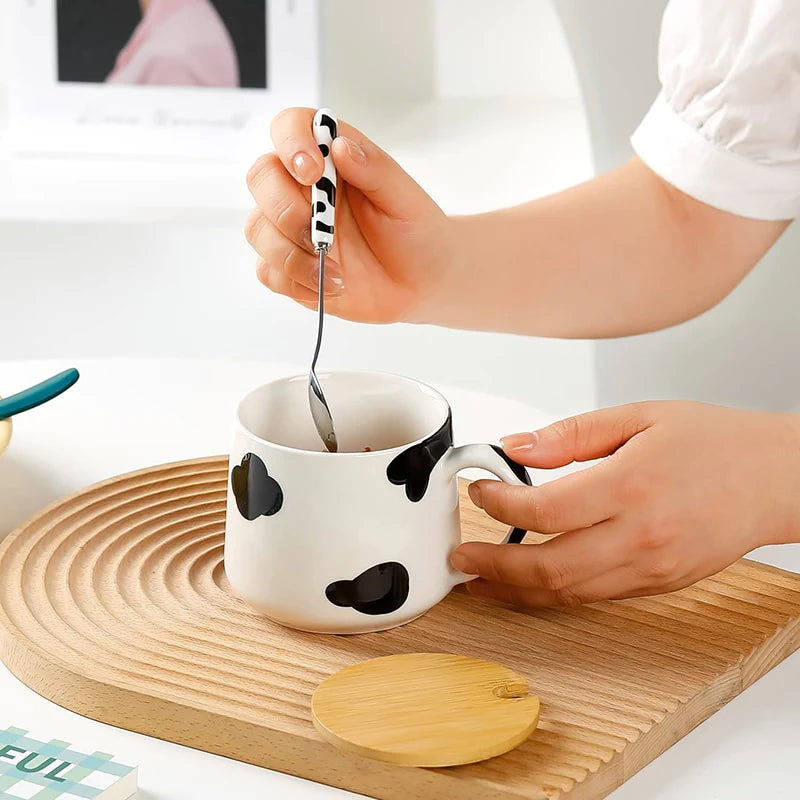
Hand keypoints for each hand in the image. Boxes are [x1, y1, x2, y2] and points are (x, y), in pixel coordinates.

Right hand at [245, 107, 452, 323]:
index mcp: (331, 159)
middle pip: (261, 177)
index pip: (291, 127)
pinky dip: (294, 281)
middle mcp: (304, 189)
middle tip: (323, 235)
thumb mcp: (406, 199)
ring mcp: (293, 228)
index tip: (313, 173)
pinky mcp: (290, 266)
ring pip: (258, 228)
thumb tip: (340, 146)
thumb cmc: (417, 233)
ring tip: (334, 271)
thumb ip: (375, 169)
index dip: (291, 142)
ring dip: (291, 254)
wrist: (423, 283)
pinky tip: (329, 285)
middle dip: (286, 209)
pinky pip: (268, 271)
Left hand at [451, 401, 799, 605]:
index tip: (479, 489)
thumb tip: (515, 447)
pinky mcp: (658, 584)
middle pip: (547, 567)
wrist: (776, 479)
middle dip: (492, 565)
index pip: (543, 509)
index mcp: (632, 486)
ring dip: (515, 589)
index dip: (498, 502)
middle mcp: (641, 536)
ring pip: (567, 592)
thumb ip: (569, 435)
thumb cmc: (714, 442)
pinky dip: (553, 592)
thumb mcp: (638, 416)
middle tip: (460, 555)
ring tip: (481, 577)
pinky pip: (594, 596)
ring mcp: (651, 568)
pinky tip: (530, 581)